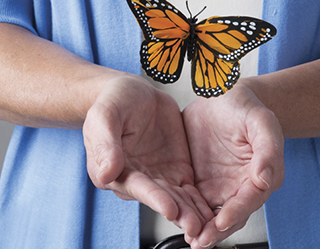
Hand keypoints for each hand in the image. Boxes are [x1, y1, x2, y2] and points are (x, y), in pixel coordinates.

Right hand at [83, 74, 212, 236]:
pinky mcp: (177, 171)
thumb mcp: (106, 115)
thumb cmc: (114, 101)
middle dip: (179, 215)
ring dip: (192, 214)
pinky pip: (190, 190)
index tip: (170, 209)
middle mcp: (138, 179)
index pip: (138, 188)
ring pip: (178, 199)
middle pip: (161, 200)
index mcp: (116, 171)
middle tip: (196, 226)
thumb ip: (105, 144)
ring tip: (209, 225)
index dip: (155, 199)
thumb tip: (106, 173)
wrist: (134, 93)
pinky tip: (214, 211)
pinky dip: (201, 202)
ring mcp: (159, 177)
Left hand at [182, 83, 284, 247]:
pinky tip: (175, 218)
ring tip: (188, 238)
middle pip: (229, 215)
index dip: (236, 212)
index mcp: (260, 175)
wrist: (222, 97)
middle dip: (215, 231)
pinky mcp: (199, 182)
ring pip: (209, 214)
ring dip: (199, 228)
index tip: (221, 221)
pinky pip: (191, 202)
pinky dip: (185, 212)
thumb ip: (268, 150)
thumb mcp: (261, 122)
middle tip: (200, 240)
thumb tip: (266, 178)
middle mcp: (239, 186)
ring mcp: (219, 186)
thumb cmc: (246, 108)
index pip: (249, 200)